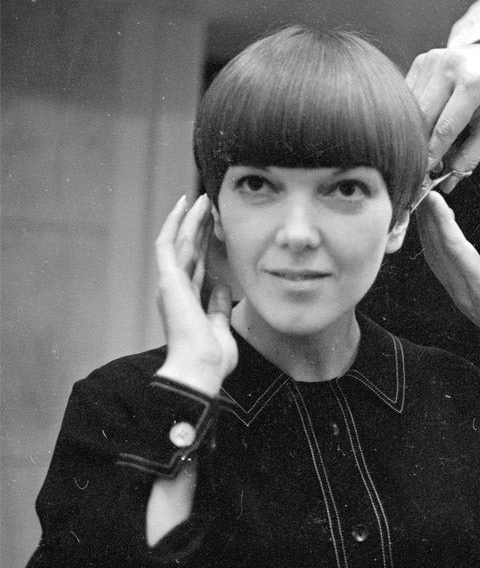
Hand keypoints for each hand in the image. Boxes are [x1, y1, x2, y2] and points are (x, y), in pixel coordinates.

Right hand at [154, 195, 237, 395]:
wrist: (199, 369)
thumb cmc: (211, 359)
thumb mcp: (220, 328)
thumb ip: (218, 306)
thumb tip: (222, 285)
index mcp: (187, 301)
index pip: (197, 266)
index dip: (206, 245)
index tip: (216, 228)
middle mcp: (175, 289)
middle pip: (188, 250)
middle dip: (198, 226)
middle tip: (208, 205)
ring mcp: (170, 283)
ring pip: (180, 241)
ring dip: (190, 218)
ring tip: (201, 197)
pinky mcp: (168, 279)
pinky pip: (170, 243)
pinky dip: (176, 222)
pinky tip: (185, 204)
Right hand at [407, 43, 479, 189]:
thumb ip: (471, 154)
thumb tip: (448, 181)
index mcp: (473, 83)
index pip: (445, 127)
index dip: (433, 154)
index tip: (425, 174)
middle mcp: (449, 67)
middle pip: (424, 116)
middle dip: (421, 144)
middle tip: (421, 167)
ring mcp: (433, 60)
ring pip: (412, 106)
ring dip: (415, 131)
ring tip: (425, 149)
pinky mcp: (422, 60)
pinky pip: (410, 94)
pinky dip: (414, 114)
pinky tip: (423, 127)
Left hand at [417, 192, 479, 363]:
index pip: (455, 249)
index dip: (443, 222)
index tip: (434, 198)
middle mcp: (465, 292)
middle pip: (438, 251)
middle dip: (428, 219)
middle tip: (423, 189)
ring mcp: (461, 296)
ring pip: (435, 258)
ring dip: (427, 230)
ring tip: (425, 204)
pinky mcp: (463, 296)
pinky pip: (440, 266)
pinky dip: (434, 245)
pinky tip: (436, 232)